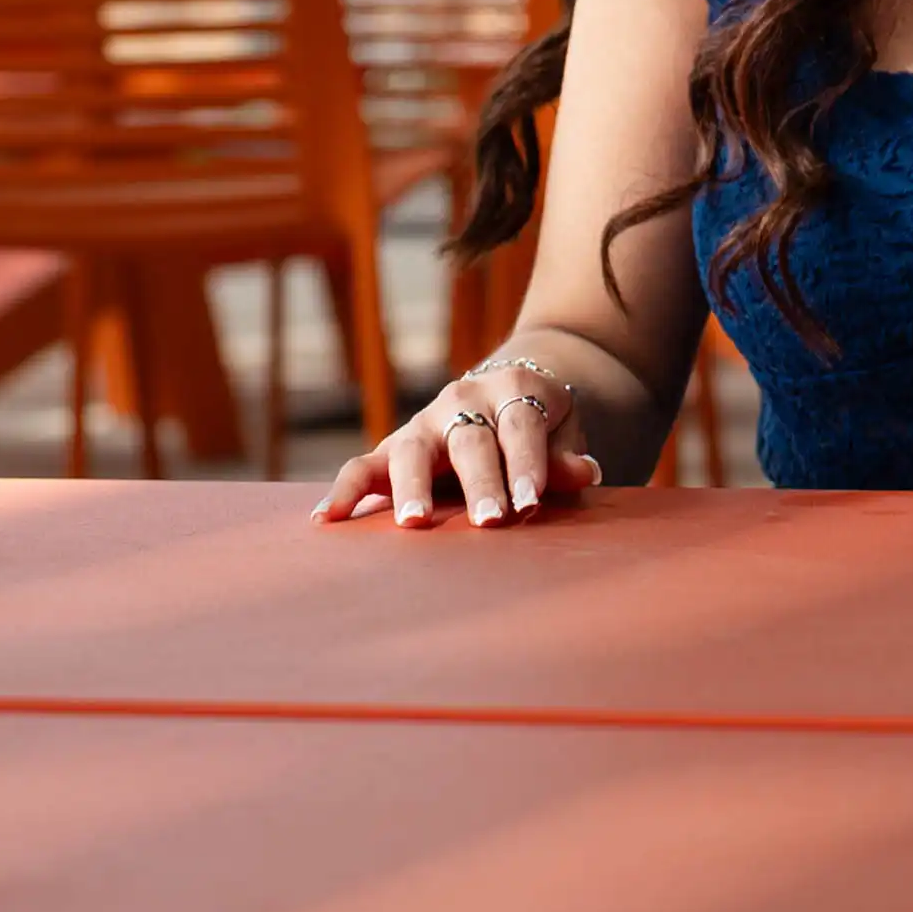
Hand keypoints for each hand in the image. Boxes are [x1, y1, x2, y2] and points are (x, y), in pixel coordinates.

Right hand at [315, 358, 604, 529]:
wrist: (509, 389)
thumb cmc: (542, 424)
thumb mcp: (563, 431)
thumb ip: (566, 455)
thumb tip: (585, 473)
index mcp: (514, 388)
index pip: (521, 427)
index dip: (527, 464)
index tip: (531, 503)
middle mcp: (463, 399)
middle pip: (470, 441)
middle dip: (480, 482)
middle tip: (490, 521)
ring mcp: (423, 422)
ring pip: (412, 451)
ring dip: (412, 487)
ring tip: (414, 523)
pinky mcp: (393, 446)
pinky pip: (363, 464)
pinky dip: (345, 489)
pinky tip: (327, 519)